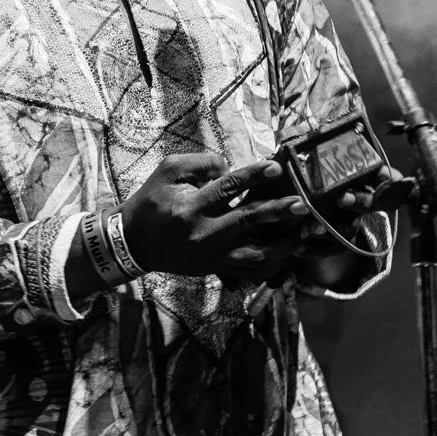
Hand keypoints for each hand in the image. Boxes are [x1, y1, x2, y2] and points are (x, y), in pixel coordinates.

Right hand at [117, 153, 315, 279]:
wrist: (134, 242)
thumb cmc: (152, 201)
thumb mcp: (168, 170)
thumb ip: (201, 162)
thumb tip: (230, 168)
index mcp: (191, 207)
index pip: (229, 188)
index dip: (254, 176)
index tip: (277, 168)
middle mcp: (203, 234)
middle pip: (248, 222)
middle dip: (278, 213)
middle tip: (302, 204)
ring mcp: (211, 256)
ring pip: (255, 255)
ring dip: (282, 245)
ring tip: (302, 233)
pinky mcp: (214, 268)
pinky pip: (249, 272)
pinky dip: (271, 265)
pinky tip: (287, 255)